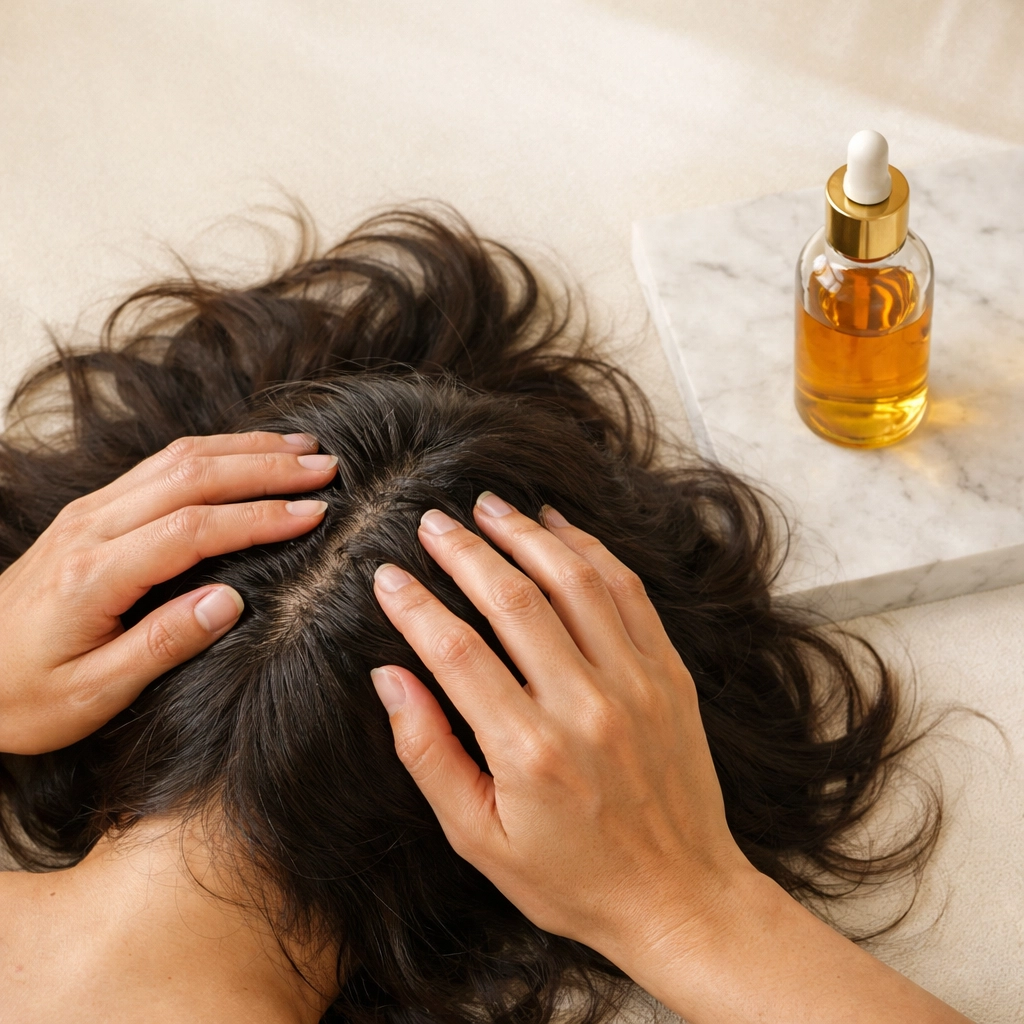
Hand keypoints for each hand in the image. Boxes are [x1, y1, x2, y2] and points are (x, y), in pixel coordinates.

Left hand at [0, 432, 337, 754]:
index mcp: (94, 575)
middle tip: (326, 466)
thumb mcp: (92, 695)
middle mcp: (91, 528)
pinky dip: (213, 453)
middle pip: (191, 476)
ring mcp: (89, 513)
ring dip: (244, 449)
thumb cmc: (22, 697)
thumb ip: (162, 645)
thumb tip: (230, 602)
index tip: (315, 513)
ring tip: (301, 448)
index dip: (260, 516)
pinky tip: (244, 454)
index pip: (193, 529)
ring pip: (177, 460)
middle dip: (266, 466)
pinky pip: (160, 466)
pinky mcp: (90, 513)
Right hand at [371, 494, 970, 1023]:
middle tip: (432, 521)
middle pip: (514, 600)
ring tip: (490, 506)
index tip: (388, 575)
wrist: (680, 897)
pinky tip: (559, 528)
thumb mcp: (479, 838)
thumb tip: (390, 677)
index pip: (456, 651)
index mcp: (529, 751)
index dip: (415, 604)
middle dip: (466, 550)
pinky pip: (629, 592)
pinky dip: (592, 550)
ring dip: (528, 535)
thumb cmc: (572, 877)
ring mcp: (636, 683)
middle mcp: (585, 705)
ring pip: (575, 581)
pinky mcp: (670, 675)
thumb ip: (428, 753)